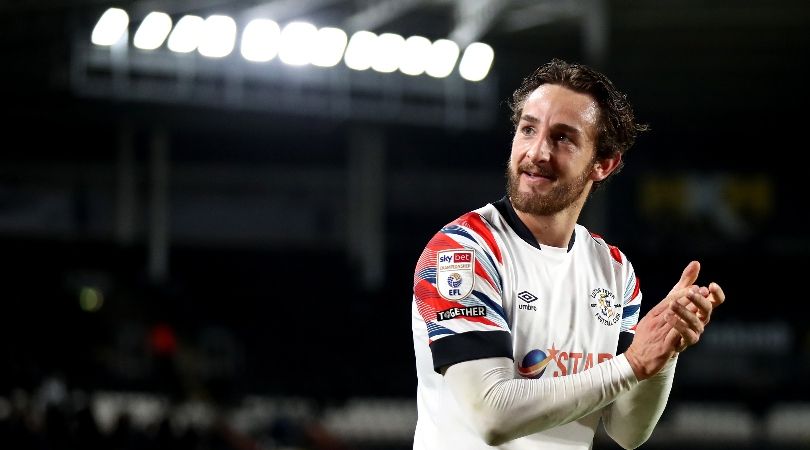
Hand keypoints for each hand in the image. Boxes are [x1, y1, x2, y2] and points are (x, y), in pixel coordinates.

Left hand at [624, 261, 724, 379]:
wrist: (646, 348)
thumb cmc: (664, 321)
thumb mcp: (672, 298)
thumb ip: (685, 282)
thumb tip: (696, 263)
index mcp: (698, 310)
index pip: (714, 301)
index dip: (717, 294)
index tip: (711, 285)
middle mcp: (698, 322)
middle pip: (707, 311)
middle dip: (699, 300)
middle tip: (689, 291)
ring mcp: (691, 335)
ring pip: (696, 324)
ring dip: (685, 312)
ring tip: (672, 304)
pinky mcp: (680, 345)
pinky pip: (686, 337)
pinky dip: (679, 326)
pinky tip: (668, 316)